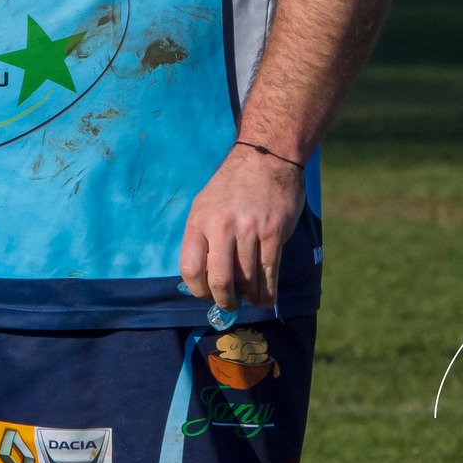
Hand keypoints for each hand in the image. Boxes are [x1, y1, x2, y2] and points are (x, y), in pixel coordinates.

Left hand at [179, 144, 305, 312]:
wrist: (266, 157)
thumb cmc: (233, 184)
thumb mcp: (205, 203)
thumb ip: (201, 236)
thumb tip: (203, 276)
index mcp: (199, 220)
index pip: (190, 268)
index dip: (198, 289)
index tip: (207, 294)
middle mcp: (221, 226)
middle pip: (219, 280)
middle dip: (225, 300)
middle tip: (229, 304)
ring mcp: (248, 230)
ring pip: (246, 278)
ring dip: (249, 296)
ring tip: (251, 300)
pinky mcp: (273, 232)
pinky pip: (269, 271)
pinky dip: (268, 292)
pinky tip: (267, 299)